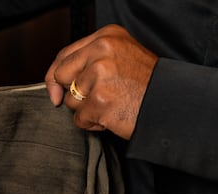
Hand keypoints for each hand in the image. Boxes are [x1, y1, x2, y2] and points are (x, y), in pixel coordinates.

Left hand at [45, 24, 157, 139]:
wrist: (171, 104)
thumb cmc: (146, 85)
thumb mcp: (121, 57)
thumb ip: (90, 60)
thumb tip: (55, 80)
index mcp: (106, 37)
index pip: (64, 56)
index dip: (55, 77)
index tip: (55, 92)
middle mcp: (101, 51)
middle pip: (61, 77)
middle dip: (73, 93)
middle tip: (97, 97)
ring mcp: (99, 75)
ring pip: (70, 101)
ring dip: (87, 110)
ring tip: (111, 105)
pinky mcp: (99, 100)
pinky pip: (79, 119)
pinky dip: (93, 124)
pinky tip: (112, 116)